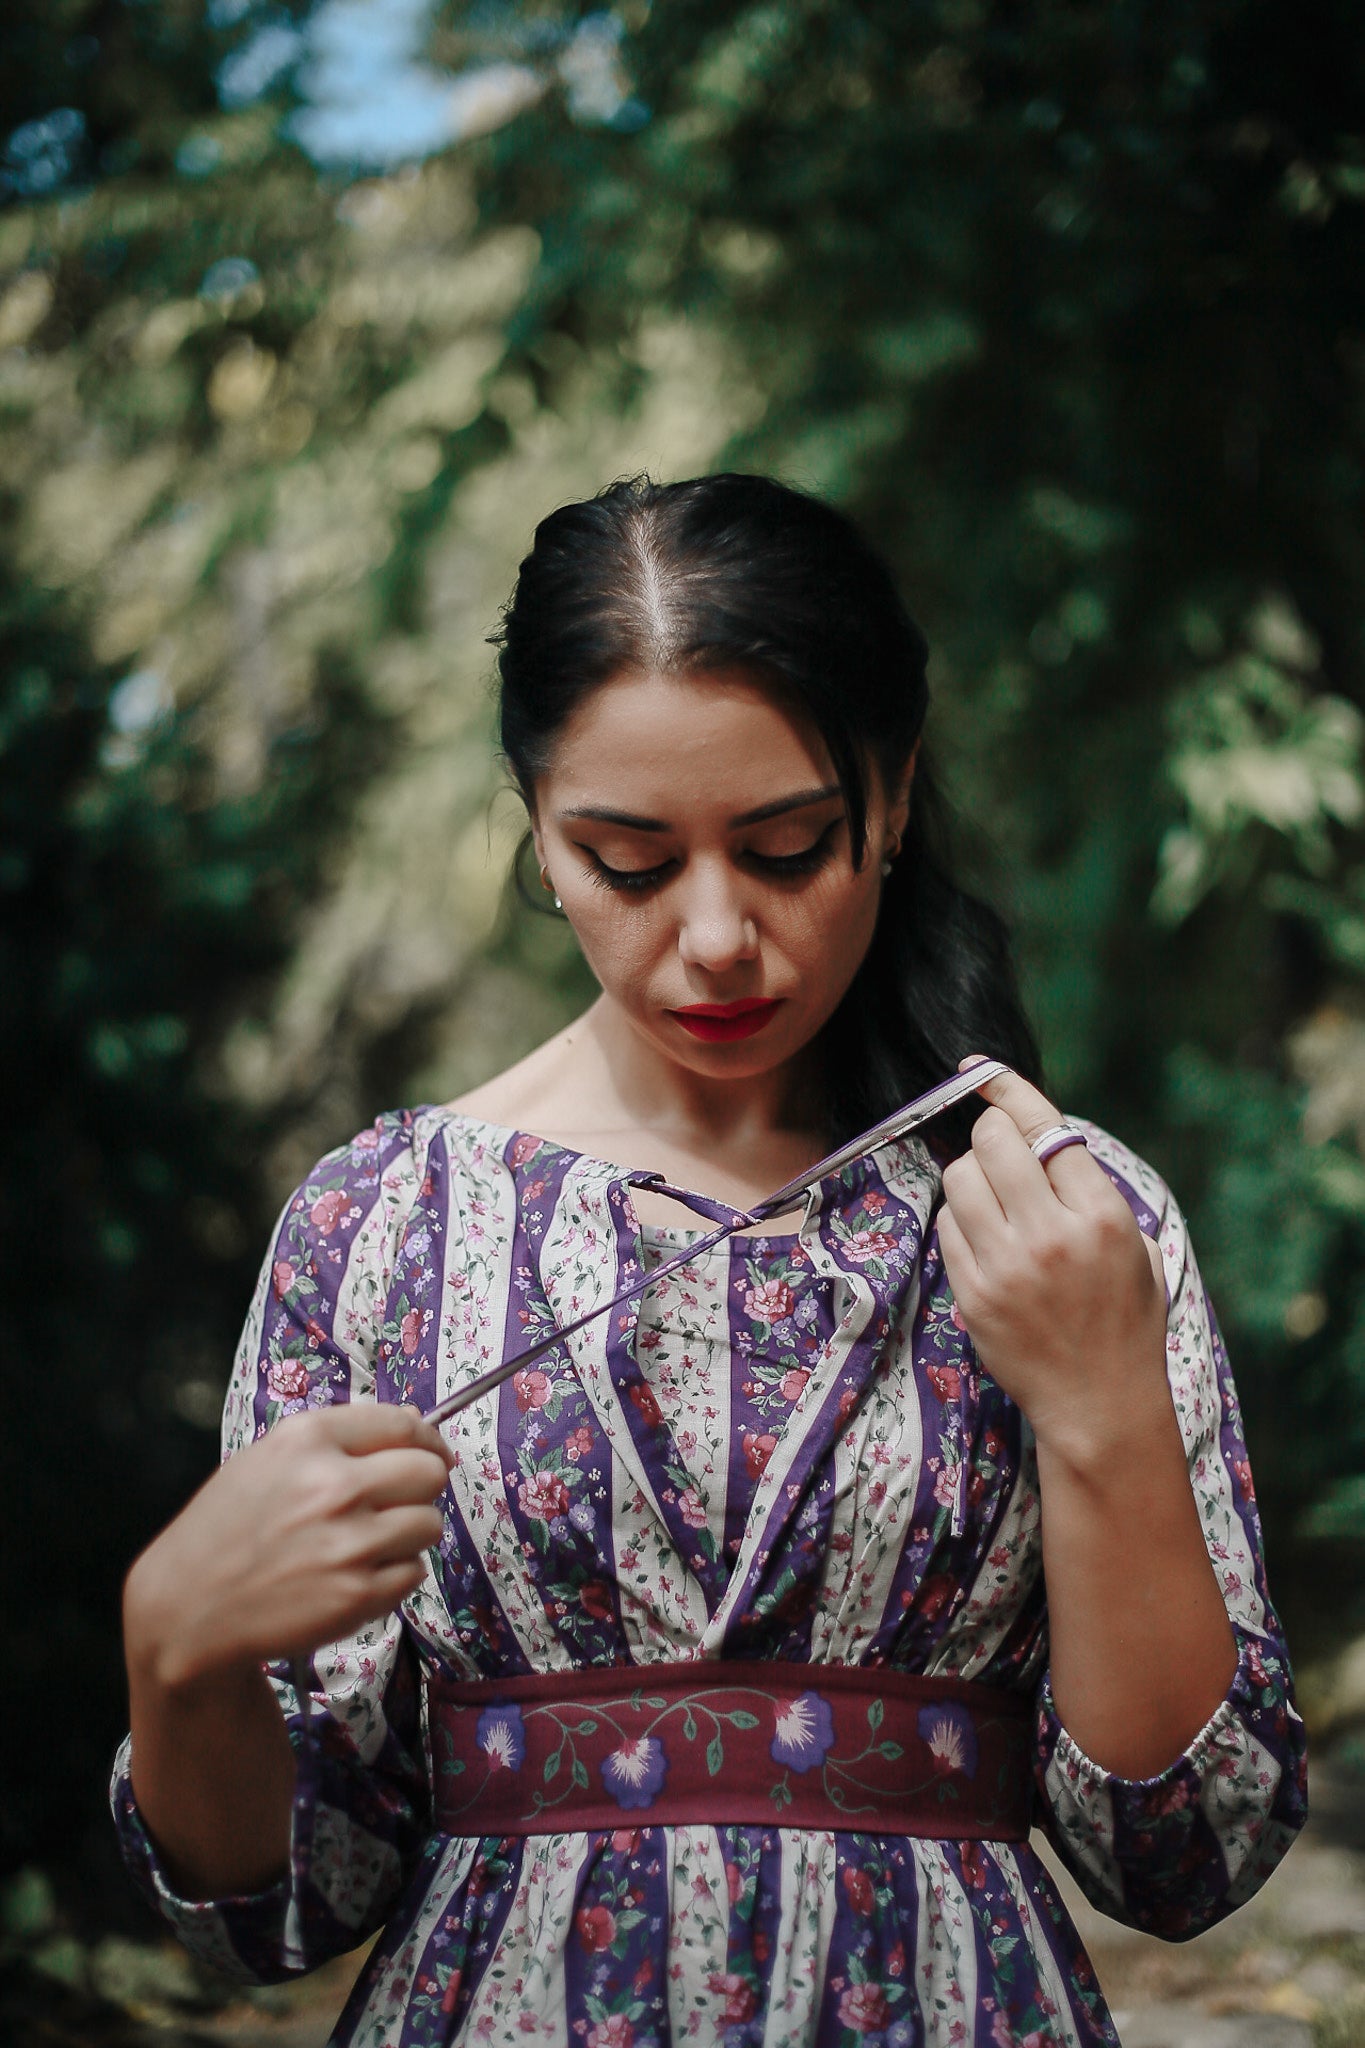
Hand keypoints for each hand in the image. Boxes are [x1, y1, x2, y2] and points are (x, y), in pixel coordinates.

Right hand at [125, 1402, 454, 1690]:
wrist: (188, 1607)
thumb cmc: (228, 1527)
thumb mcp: (269, 1458)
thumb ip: (344, 1436)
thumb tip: (418, 1420)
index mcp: (309, 1440)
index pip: (404, 1424)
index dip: (427, 1439)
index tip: (432, 1453)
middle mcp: (334, 1486)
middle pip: (429, 1474)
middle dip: (420, 1487)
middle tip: (394, 1503)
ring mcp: (350, 1543)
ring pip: (429, 1525)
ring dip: (407, 1534)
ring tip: (363, 1544)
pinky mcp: (358, 1595)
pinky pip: (414, 1573)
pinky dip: (393, 1576)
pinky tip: (353, 1576)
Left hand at [935, 1056, 1168, 1466]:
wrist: (1101, 1404)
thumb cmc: (1125, 1322)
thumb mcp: (1137, 1247)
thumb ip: (1092, 1192)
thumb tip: (1039, 1138)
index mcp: (1103, 1216)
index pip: (1045, 1127)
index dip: (1007, 1090)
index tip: (978, 1069)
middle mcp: (1053, 1234)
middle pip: (992, 1141)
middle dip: (989, 1135)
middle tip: (999, 1153)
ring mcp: (1008, 1266)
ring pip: (959, 1178)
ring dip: (970, 1176)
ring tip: (993, 1200)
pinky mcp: (974, 1294)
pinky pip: (947, 1226)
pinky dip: (959, 1219)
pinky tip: (983, 1238)